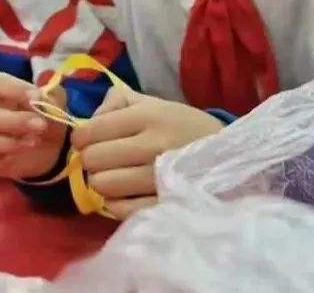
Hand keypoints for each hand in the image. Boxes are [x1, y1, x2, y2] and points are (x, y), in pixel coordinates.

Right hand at [0, 72, 67, 180]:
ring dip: (6, 143)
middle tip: (41, 126)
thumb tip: (42, 98)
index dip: (14, 89)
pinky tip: (11, 161)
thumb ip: (51, 96)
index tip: (37, 97)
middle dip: (13, 122)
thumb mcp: (55, 102)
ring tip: (33, 142)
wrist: (48, 146)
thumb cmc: (45, 116)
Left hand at [72, 86, 224, 219]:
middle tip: (104, 160)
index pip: (91, 130)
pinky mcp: (165, 205)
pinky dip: (116, 203)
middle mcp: (153, 145)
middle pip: (93, 160)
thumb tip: (88, 122)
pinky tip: (126, 194)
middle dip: (92, 161)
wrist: (231, 159)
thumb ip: (116, 102)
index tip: (88, 141)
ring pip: (103, 186)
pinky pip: (121, 209)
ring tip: (115, 178)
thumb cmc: (183, 127)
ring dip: (103, 183)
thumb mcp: (154, 103)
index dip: (81, 138)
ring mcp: (160, 179)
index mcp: (148, 116)